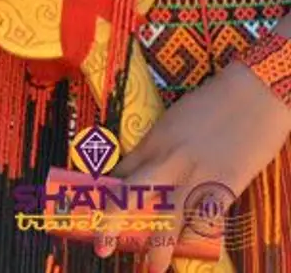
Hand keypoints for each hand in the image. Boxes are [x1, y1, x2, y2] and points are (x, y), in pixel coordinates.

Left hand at [92, 60, 290, 268]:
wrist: (254, 91)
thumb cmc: (214, 102)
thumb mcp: (173, 120)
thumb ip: (156, 147)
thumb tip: (136, 170)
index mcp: (153, 141)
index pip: (120, 174)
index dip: (104, 199)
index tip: (91, 218)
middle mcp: (168, 159)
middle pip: (132, 194)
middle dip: (113, 223)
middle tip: (101, 248)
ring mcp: (197, 173)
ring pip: (168, 214)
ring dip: (158, 244)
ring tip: (150, 267)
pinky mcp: (226, 184)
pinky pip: (207, 217)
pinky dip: (197, 235)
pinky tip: (189, 251)